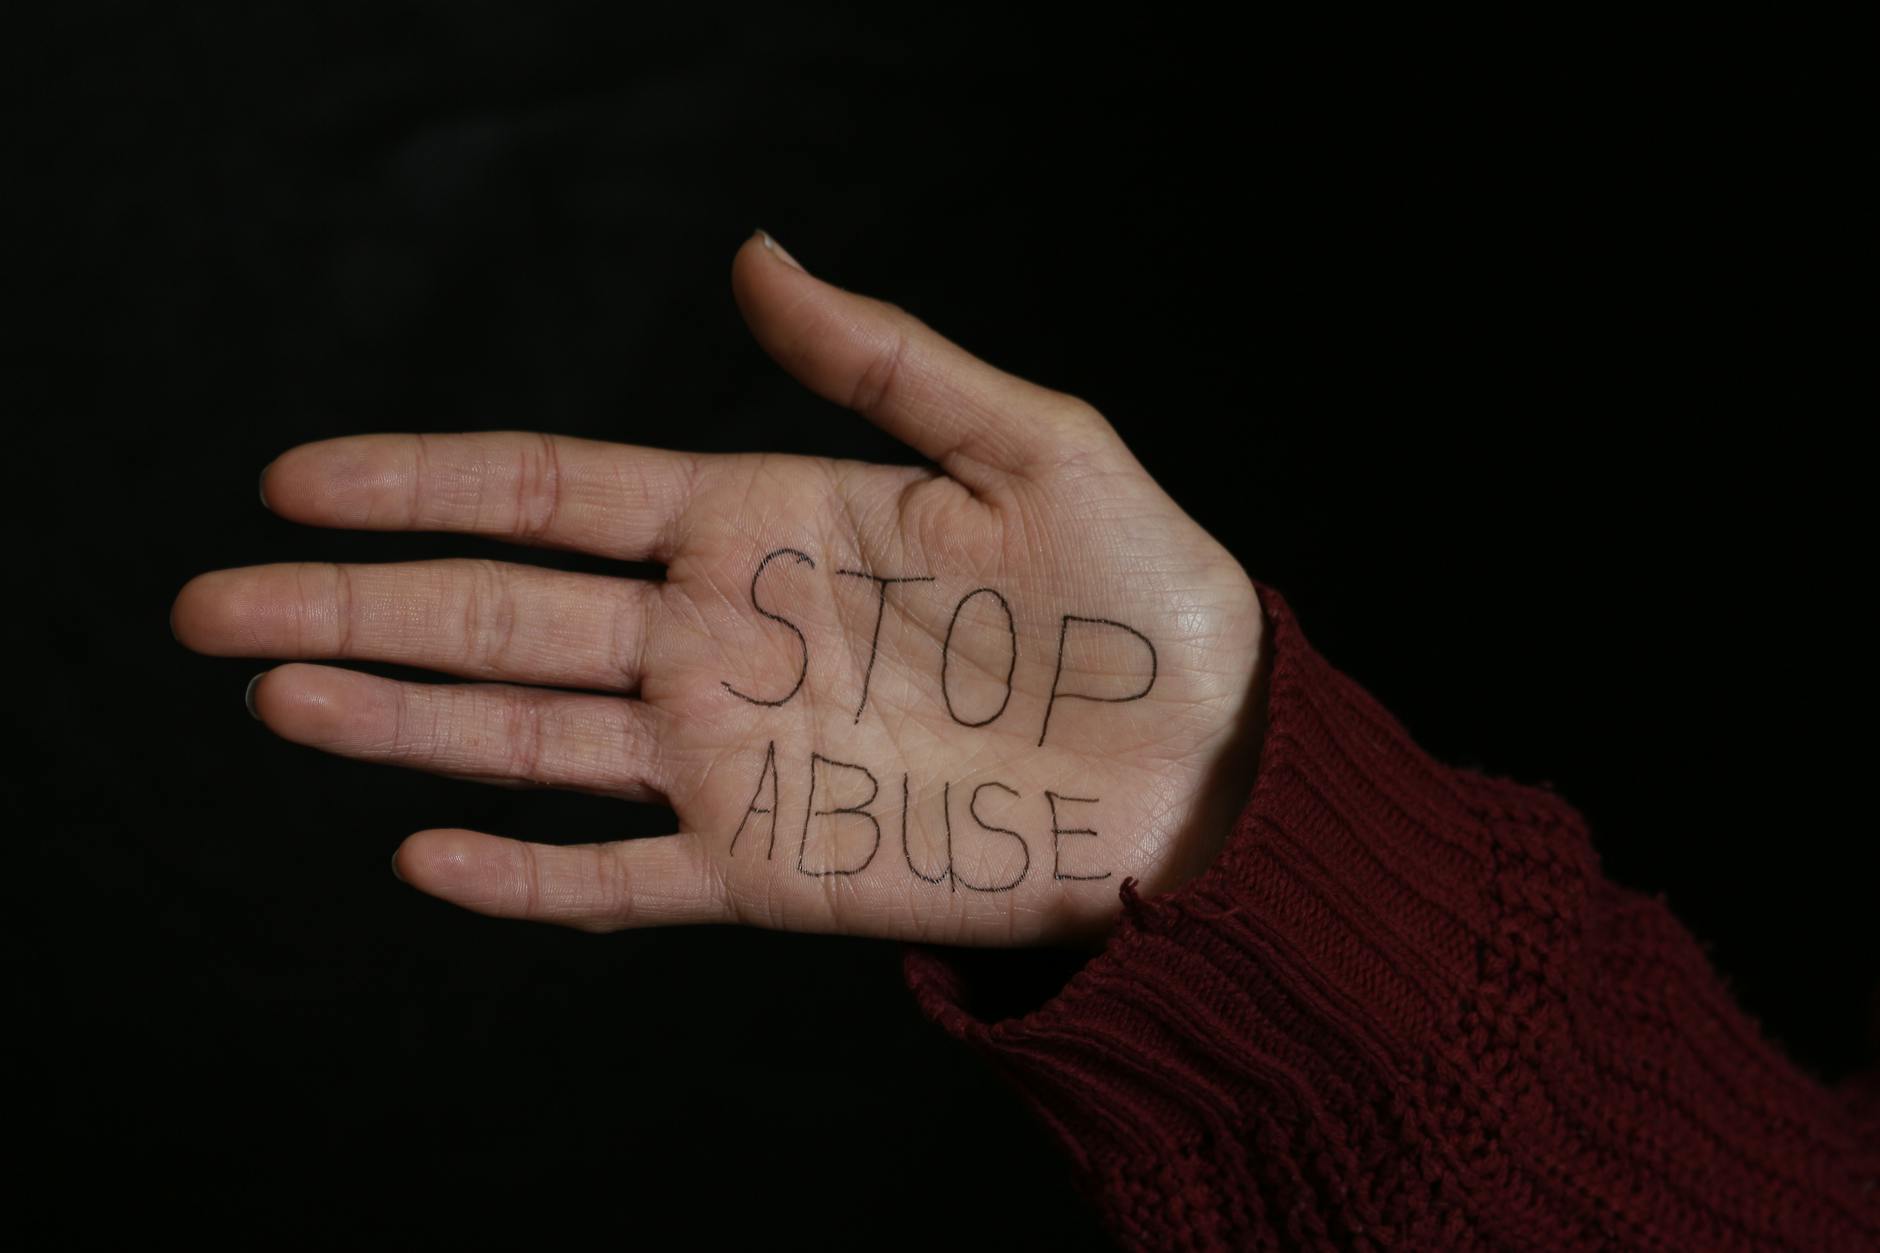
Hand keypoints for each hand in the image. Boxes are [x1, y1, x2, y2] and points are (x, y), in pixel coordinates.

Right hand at [171, 232, 1267, 946]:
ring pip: (526, 738)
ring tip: (272, 692)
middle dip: (354, 605)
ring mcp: (730, 759)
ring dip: (394, 719)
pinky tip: (426, 854)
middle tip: (210, 600)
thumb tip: (753, 254)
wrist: (1202, 764)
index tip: (298, 478)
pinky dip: (523, 877)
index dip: (426, 485)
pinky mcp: (763, 868)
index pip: (556, 493)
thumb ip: (880, 359)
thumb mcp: (1028, 441)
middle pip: (500, 616)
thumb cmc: (1135, 597)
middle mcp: (717, 638)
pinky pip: (617, 880)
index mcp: (762, 524)